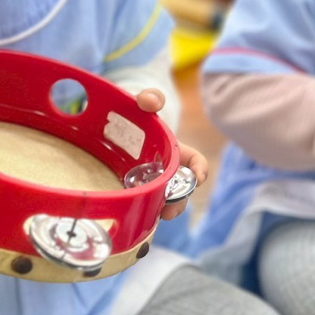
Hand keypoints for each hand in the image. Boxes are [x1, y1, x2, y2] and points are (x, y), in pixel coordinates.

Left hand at [135, 88, 207, 220]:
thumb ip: (150, 98)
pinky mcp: (134, 192)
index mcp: (175, 151)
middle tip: (168, 211)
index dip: (200, 171)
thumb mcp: (143, 104)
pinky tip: (132, 215)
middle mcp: (166, 170)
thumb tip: (150, 102)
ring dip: (160, 211)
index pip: (196, 163)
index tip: (198, 179)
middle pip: (180, 191)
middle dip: (178, 202)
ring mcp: (151, 183)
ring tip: (151, 216)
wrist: (114, 125)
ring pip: (162, 202)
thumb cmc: (136, 115)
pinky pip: (142, 205)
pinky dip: (140, 212)